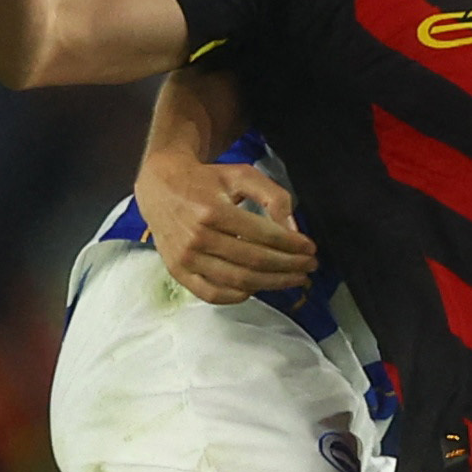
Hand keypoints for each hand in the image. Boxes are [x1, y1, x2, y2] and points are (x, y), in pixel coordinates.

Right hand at [134, 150, 319, 305]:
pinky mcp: (177, 271)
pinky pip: (212, 294)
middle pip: (254, 261)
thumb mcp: (241, 175)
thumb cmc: (206, 180)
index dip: (292, 245)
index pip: (263, 235)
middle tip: (309, 266)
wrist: (160, 187)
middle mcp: (197, 237)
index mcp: (213, 210)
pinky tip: (258, 287)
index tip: (310, 248)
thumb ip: (273, 197)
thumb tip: (293, 229)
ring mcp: (185, 258)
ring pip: (238, 281)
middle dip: (289, 267)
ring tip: (294, 279)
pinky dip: (239, 296)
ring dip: (273, 283)